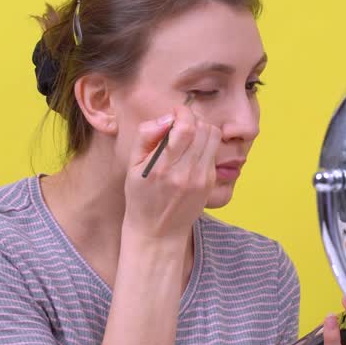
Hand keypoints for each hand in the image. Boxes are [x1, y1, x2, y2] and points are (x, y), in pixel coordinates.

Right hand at [122, 101, 220, 242]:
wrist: (158, 232)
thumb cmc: (141, 198)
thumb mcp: (132, 167)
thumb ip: (146, 137)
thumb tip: (166, 118)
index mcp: (163, 167)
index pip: (185, 127)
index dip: (183, 112)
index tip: (175, 113)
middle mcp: (185, 173)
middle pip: (203, 129)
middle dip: (192, 119)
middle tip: (180, 125)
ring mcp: (201, 179)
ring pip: (212, 138)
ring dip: (201, 130)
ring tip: (188, 137)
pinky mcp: (210, 183)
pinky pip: (213, 152)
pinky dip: (204, 146)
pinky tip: (191, 154)